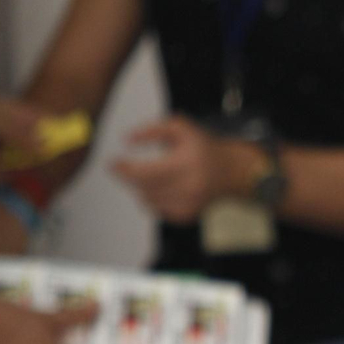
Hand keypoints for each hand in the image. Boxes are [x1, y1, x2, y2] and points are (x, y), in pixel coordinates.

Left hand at [112, 116, 256, 222]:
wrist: (230, 171)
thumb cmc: (203, 147)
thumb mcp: (180, 127)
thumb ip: (152, 130)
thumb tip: (127, 140)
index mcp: (186, 164)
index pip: (145, 172)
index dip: (124, 169)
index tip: (112, 163)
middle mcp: (188, 187)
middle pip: (143, 188)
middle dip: (129, 178)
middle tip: (122, 168)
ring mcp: (188, 204)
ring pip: (147, 201)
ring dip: (141, 188)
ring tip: (148, 175)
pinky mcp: (187, 215)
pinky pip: (158, 211)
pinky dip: (153, 200)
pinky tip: (161, 188)